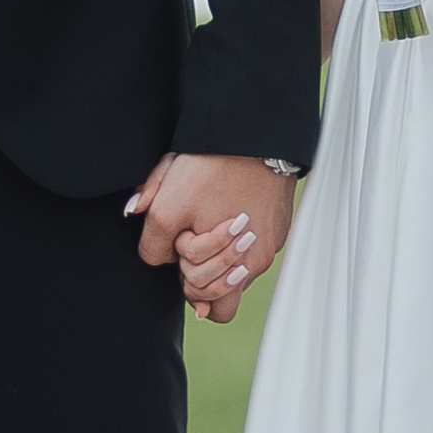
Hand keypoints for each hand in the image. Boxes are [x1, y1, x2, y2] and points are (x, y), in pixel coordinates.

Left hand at [127, 153, 296, 326]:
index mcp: (226, 264)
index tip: (182, 241)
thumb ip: (152, 240)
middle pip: (221, 296)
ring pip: (238, 273)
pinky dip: (241, 241)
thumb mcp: (166, 202)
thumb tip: (153, 258)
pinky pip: (255, 251)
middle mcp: (253, 263)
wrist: (254, 134)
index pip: (199, 298)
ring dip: (222, 260)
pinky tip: (230, 211)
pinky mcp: (279, 230)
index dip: (183, 272)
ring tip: (212, 226)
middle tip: (195, 237)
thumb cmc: (211, 167)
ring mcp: (269, 247)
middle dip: (202, 273)